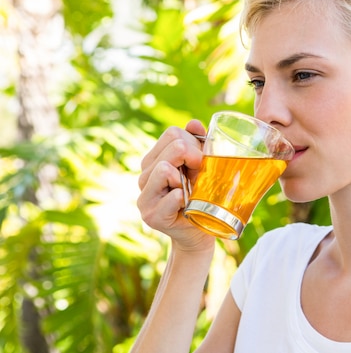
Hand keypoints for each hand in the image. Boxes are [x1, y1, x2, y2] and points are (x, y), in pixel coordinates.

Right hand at [137, 120, 214, 251]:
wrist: (198, 233)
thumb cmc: (200, 197)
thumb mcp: (200, 168)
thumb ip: (197, 144)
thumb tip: (194, 123)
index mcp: (154, 160)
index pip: (173, 133)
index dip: (194, 143)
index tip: (201, 161)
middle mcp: (144, 176)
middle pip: (173, 147)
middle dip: (194, 157)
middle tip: (199, 177)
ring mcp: (144, 197)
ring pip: (165, 169)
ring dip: (186, 179)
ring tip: (189, 193)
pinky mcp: (151, 216)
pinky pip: (171, 196)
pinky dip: (184, 199)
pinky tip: (187, 206)